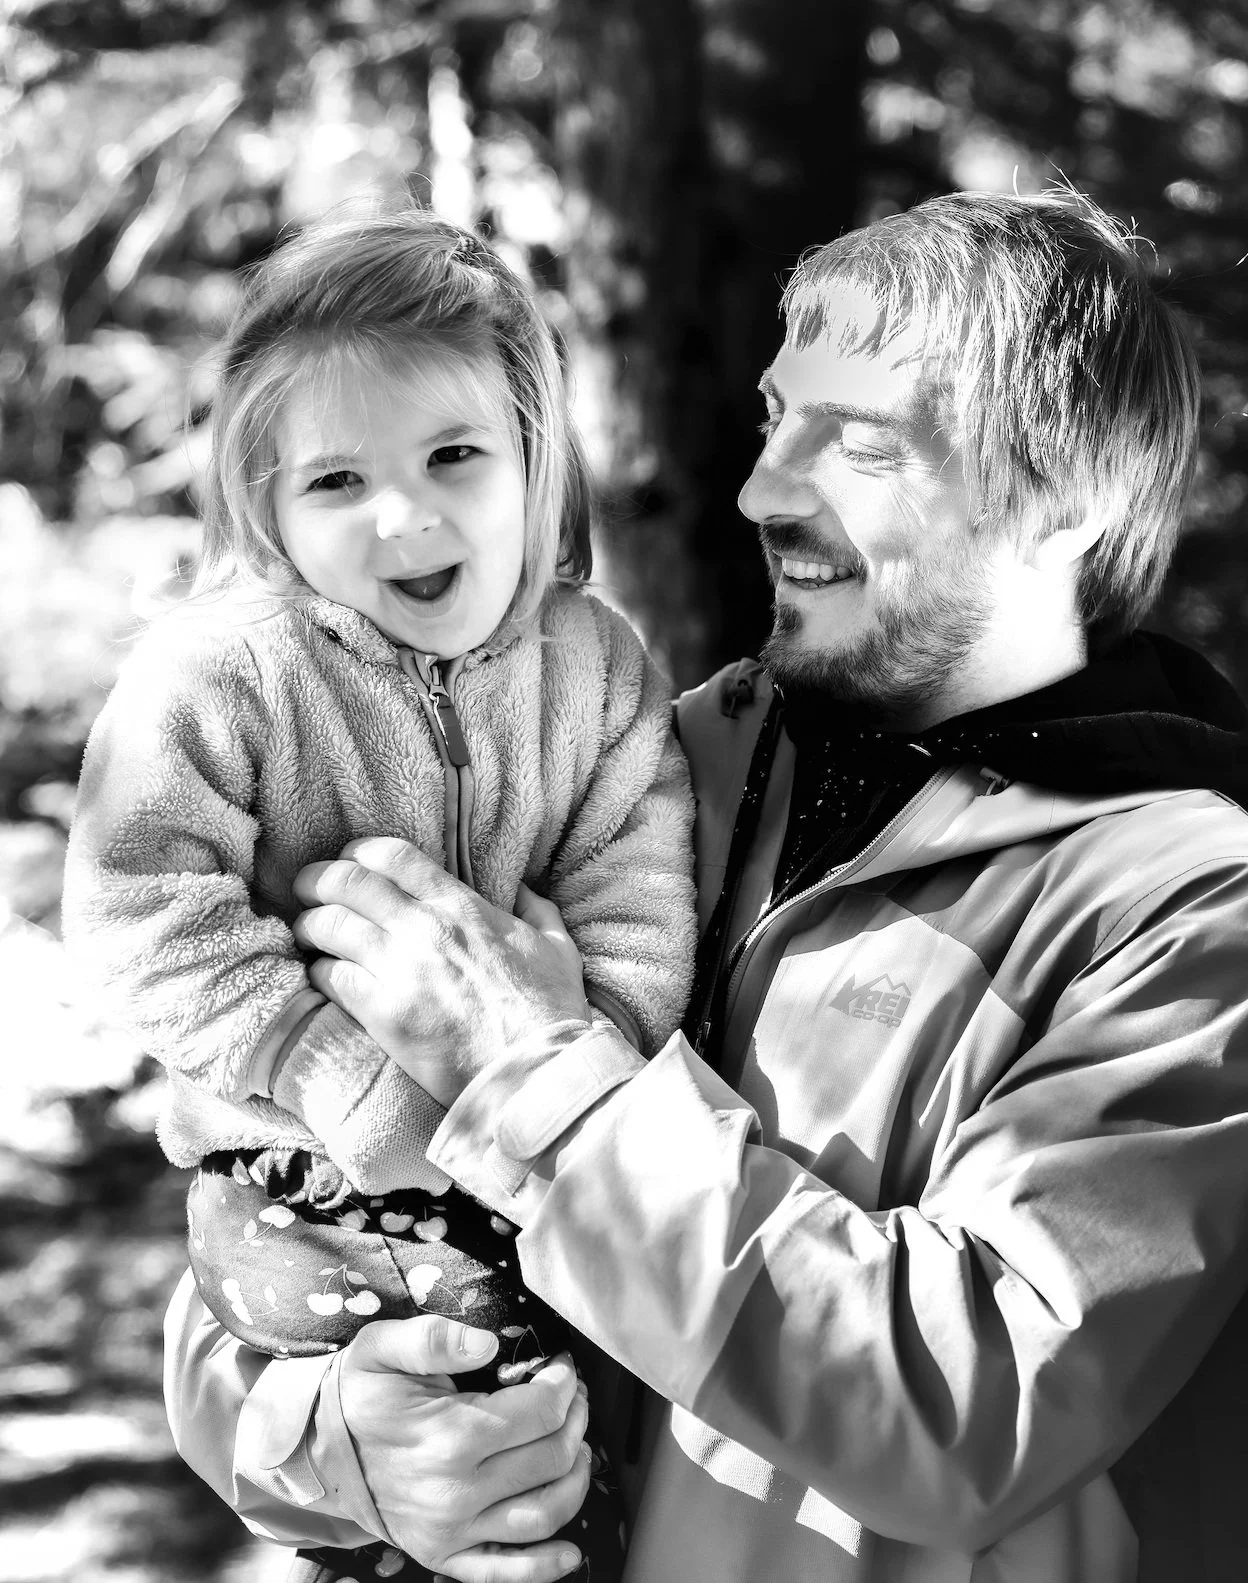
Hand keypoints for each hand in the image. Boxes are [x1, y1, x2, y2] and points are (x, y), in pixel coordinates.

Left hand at [291, 837, 590, 1104]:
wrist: (537, 1071)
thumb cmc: (550, 1010)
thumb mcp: (556, 946)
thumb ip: (537, 910)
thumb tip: (525, 892)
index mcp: (462, 907)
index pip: (391, 856)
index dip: (359, 852)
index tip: (349, 862)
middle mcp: (424, 929)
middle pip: (346, 882)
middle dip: (316, 880)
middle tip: (306, 889)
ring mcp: (400, 970)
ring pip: (328, 926)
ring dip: (311, 926)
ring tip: (308, 933)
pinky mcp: (383, 1014)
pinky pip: (330, 978)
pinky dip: (320, 973)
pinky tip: (325, 977)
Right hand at [338, 1314, 591, 1582]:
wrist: (318, 1452)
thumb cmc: (359, 1396)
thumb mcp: (383, 1348)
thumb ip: (433, 1338)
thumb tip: (487, 1343)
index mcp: (450, 1437)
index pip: (539, 1412)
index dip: (563, 1386)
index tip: (562, 1369)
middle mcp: (457, 1491)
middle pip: (551, 1459)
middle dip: (575, 1422)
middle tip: (573, 1400)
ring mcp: (453, 1530)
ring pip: (542, 1514)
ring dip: (575, 1481)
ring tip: (578, 1450)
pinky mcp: (445, 1555)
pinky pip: (505, 1571)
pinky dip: (545, 1566)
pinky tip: (571, 1551)